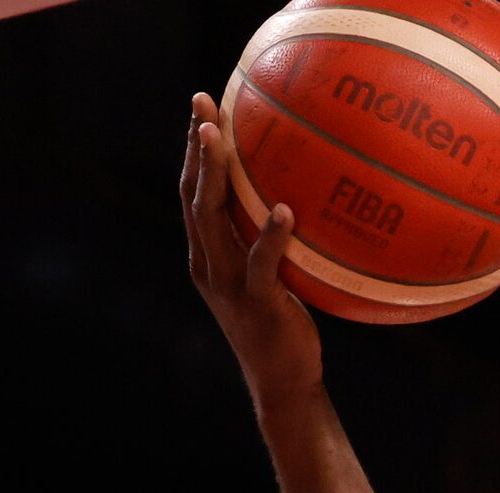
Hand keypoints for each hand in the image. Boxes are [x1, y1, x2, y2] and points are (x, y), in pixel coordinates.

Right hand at [181, 92, 321, 406]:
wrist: (284, 383)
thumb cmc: (285, 327)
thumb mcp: (274, 277)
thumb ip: (275, 244)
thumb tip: (306, 201)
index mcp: (207, 254)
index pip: (192, 191)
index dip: (194, 149)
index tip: (202, 108)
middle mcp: (208, 263)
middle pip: (193, 193)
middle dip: (195, 145)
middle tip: (202, 102)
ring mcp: (228, 283)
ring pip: (212, 218)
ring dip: (215, 174)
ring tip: (222, 136)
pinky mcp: (258, 303)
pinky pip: (262, 263)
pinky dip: (271, 235)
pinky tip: (285, 210)